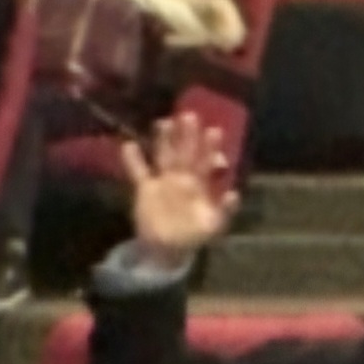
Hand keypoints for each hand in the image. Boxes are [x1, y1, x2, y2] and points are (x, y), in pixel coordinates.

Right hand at [118, 112, 237, 259]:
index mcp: (201, 184)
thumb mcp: (214, 225)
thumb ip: (224, 210)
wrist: (168, 248)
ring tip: (163, 122)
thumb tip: (234, 194)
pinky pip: (139, 172)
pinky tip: (129, 145)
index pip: (207, 162)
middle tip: (189, 115)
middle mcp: (183, 177)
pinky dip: (133, 160)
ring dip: (163, 141)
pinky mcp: (145, 188)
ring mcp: (164, 180)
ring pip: (164, 156)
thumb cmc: (195, 234)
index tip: (214, 130)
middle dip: (187, 136)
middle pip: (185, 153)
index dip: (210, 147)